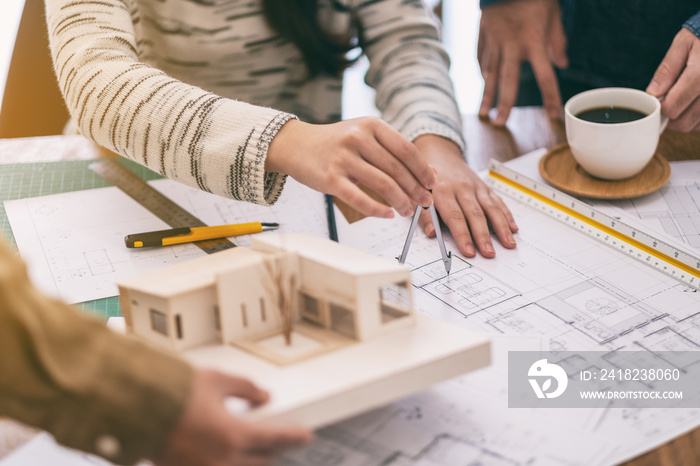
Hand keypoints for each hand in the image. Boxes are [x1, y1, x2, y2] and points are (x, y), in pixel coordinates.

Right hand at [152, 369, 312, 465]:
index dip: (295, 437)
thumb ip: (246, 389)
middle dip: (269, 451)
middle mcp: (221, 461)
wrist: (134, 407)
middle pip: (261, 463)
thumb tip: (263, 396)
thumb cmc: (173, 392)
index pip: (276, 439)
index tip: (305, 436)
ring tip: (243, 445)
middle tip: (269, 438)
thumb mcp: (217, 381)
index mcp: (233, 436)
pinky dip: (223, 462)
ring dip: (247, 461)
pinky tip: (218, 451)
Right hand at [266, 117, 437, 217]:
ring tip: (407, 211)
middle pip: (397, 169)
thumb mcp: (365, 137)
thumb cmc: (335, 143)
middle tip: (425, 202)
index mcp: (371, 125)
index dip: (422, 170)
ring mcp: (343, 158)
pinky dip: (377, 209)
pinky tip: (387, 214)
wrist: (296, 145)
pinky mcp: (330, 178)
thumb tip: (431, 173)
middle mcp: (358, 138)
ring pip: (382, 184)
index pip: (406, 150)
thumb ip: (395, 152)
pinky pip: (359, 198)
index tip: (432, 184)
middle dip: (415, 189)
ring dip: (400, 201)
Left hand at [413, 135, 517, 257]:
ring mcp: (475, 186)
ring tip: (509, 244)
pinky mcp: (484, 186)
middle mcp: (461, 187)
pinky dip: (507, 215)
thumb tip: (431, 234)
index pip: (454, 216)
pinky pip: (498, 201)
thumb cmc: (425, 180)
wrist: (438, 153)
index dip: (462, 235)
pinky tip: (514, 228)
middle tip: (489, 253)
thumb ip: (423, 215)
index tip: (469, 252)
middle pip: (475, 214)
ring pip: (491, 208)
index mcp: (442, 190)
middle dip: (483, 236)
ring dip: (501, 227)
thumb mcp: (417, 195)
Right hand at [478, 0, 566, 124]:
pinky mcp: (483, 36)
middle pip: (508, 80)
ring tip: (484, 114)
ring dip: (487, 95)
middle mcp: (512, 44)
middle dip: (504, 103)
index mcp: (534, 40)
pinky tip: (484, 84)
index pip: (545, 75)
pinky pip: (482, 58)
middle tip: (500, 123)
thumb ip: (558, 42)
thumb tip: (561, 65)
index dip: (550, 97)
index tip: (553, 114)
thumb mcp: (554, 15)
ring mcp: (495, 41)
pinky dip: (483, 73)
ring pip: (490, 73)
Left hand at [647, 28, 699, 131]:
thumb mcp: (684, 43)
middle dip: (671, 117)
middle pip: (684, 122)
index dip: (660, 108)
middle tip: (668, 103)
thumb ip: (667, 69)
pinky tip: (695, 103)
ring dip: (686, 119)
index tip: (658, 100)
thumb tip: (653, 94)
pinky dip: (698, 119)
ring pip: (696, 125)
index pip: (672, 108)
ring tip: (683, 101)